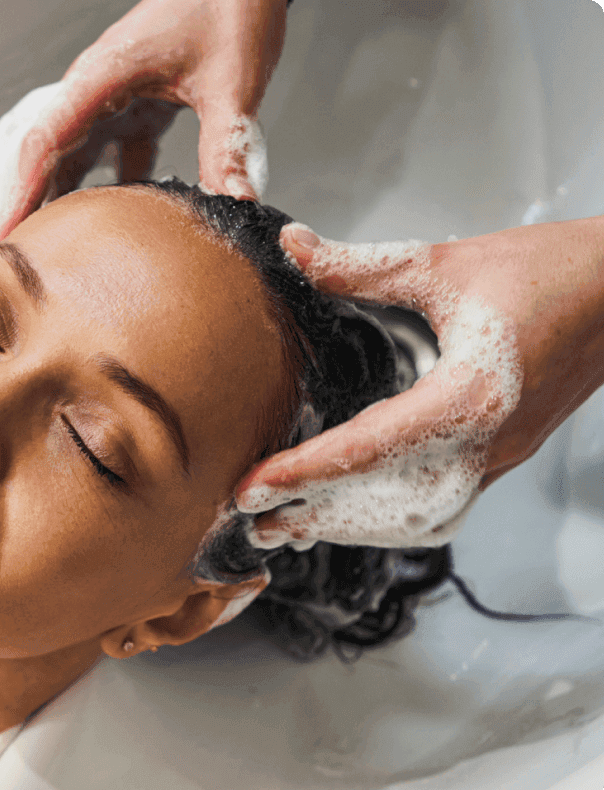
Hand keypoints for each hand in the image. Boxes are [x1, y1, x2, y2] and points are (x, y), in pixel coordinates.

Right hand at [0, 0, 289, 244]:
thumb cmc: (228, 5)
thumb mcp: (232, 79)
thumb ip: (227, 142)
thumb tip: (233, 202)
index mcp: (103, 76)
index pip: (45, 140)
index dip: (21, 192)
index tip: (6, 233)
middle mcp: (95, 89)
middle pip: (44, 156)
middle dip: (25, 206)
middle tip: (16, 258)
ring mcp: (111, 99)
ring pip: (70, 160)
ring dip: (60, 202)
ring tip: (52, 253)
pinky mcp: (133, 107)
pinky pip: (107, 158)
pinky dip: (107, 192)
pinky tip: (116, 228)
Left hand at [235, 216, 603, 550]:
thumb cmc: (550, 272)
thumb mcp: (445, 262)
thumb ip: (362, 265)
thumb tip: (294, 247)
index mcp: (472, 395)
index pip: (370, 449)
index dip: (304, 473)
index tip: (252, 488)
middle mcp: (488, 442)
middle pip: (391, 506)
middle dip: (319, 517)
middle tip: (254, 520)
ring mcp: (500, 457)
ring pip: (419, 521)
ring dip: (353, 528)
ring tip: (291, 527)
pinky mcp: (503, 457)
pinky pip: (443, 509)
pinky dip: (391, 522)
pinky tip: (353, 512)